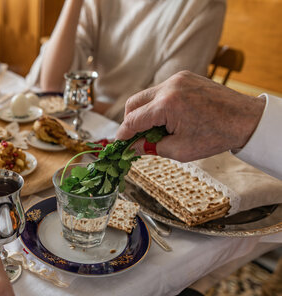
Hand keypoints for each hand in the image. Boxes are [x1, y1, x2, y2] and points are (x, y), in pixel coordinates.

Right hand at [116, 71, 265, 161]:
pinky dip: (158, 104)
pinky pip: (161, 91)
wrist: (246, 119)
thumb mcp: (180, 150)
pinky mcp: (184, 77)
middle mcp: (169, 86)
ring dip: (144, 112)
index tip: (118, 144)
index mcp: (167, 105)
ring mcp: (177, 79)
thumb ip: (151, 147)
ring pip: (146, 95)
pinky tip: (168, 118)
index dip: (123, 134)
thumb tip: (132, 147)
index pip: (133, 120)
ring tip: (155, 130)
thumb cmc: (216, 136)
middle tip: (134, 138)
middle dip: (130, 121)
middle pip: (134, 103)